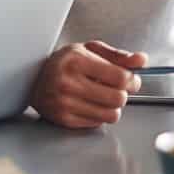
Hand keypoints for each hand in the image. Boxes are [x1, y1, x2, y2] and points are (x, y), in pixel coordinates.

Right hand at [29, 41, 146, 128]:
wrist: (31, 79)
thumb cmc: (63, 63)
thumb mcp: (89, 50)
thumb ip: (117, 56)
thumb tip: (141, 60)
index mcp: (76, 60)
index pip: (121, 77)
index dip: (132, 79)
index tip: (129, 79)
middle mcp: (68, 82)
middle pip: (119, 98)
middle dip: (121, 94)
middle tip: (114, 88)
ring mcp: (65, 103)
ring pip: (112, 114)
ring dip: (112, 106)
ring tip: (101, 96)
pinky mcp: (64, 119)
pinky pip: (98, 123)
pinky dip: (98, 115)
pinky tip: (88, 103)